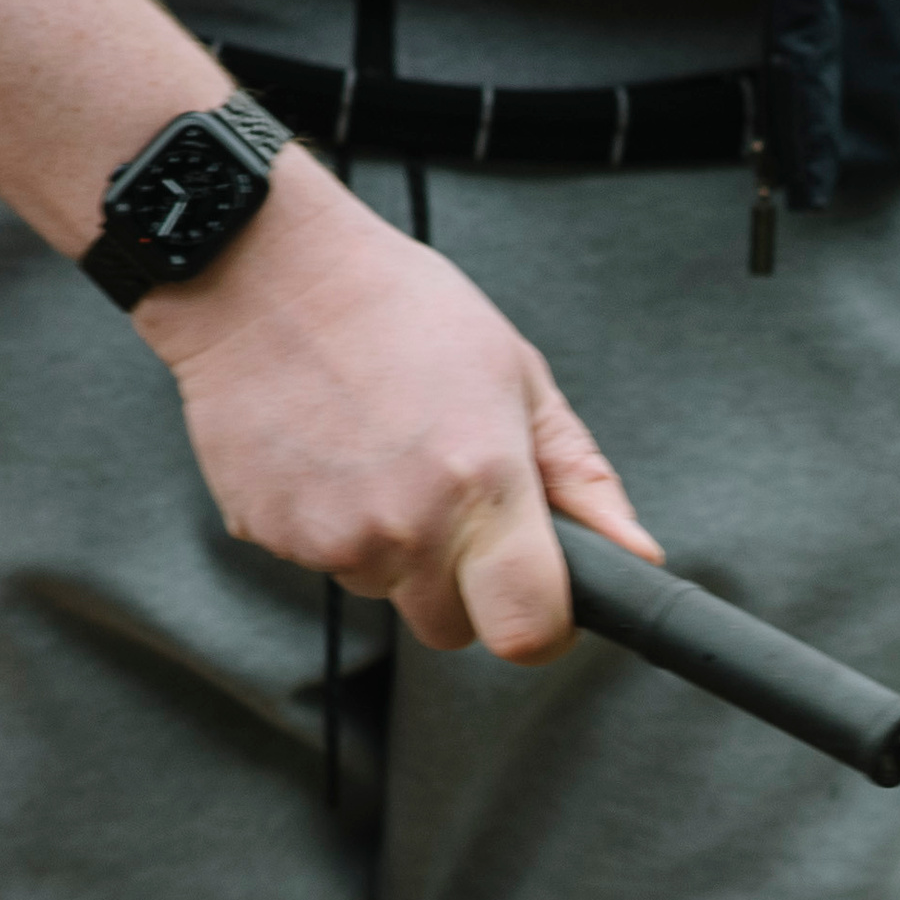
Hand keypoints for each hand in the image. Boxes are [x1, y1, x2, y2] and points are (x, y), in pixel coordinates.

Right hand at [139, 152, 660, 659]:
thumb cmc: (398, 308)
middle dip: (462, 585)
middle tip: (448, 496)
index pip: (528, 632)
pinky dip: (330, 524)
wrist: (262, 268)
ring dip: (393, 548)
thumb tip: (638, 554)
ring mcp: (329, 536)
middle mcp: (406, 525)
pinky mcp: (264, 532)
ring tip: (380, 452)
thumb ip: (581, 479)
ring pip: (385, 592)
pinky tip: (329, 453)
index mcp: (483, 485)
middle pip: (453, 628)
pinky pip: (320, 561)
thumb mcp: (517, 376)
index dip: (543, 623)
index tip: (540, 592)